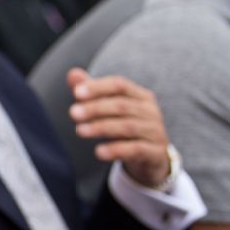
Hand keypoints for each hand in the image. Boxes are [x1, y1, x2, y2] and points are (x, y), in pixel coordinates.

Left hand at [67, 68, 169, 187]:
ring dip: (101, 127)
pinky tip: (98, 152)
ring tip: (80, 130)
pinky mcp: (156, 152)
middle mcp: (151, 111)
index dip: (98, 87)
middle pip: (122, 105)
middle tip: (73, 113)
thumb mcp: (111, 108)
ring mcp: (155, 132)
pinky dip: (116, 150)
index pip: (120, 85)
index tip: (76, 93)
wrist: (151, 156)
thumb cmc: (126, 125)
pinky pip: (136, 149)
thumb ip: (93, 92)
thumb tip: (72, 73)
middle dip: (95, 108)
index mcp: (141, 95)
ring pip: (128, 127)